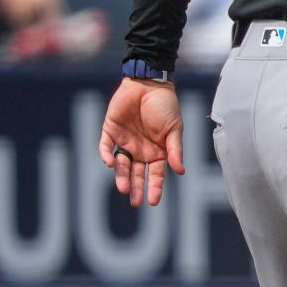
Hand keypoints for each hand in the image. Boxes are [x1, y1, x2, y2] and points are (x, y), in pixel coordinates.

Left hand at [99, 77, 184, 207]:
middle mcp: (140, 150)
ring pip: (121, 165)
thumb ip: (174, 150)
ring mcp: (124, 141)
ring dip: (121, 177)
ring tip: (123, 188)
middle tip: (135, 202)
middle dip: (136, 188)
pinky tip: (111, 163)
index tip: (153, 201)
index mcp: (157, 151)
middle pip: (137, 174)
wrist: (148, 84)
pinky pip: (105, 146)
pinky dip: (106, 155)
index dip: (155, 187)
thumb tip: (180, 171)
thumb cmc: (165, 106)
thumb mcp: (174, 129)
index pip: (156, 174)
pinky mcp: (110, 131)